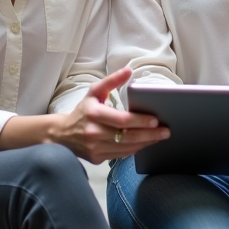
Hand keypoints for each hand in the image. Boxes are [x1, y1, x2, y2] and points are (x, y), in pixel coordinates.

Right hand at [0, 68, 169, 161]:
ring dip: (146, 143)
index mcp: (93, 113)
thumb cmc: (83, 111)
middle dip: (150, 134)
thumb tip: (129, 70)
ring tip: (160, 137)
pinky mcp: (98, 158)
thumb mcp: (94, 92)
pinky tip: (146, 143)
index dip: (140, 121)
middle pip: (127, 136)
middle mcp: (94, 132)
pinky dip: (135, 149)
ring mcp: (95, 148)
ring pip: (127, 148)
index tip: (156, 120)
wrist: (62, 134)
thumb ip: (112, 81)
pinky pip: (121, 155)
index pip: (122, 120)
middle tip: (165, 131)